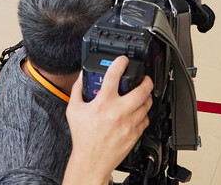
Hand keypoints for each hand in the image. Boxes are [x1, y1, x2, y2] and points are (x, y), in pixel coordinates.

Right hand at [64, 57, 152, 183]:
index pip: (114, 75)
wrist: (91, 161)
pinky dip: (143, 113)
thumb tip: (82, 76)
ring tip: (142, 94)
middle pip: (142, 90)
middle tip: (144, 78)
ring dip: (146, 96)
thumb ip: (77, 89)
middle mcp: (118, 112)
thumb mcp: (73, 110)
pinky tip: (137, 111)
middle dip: (146, 80)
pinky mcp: (135, 134)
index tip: (122, 60)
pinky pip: (146, 119)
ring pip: (147, 104)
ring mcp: (129, 123)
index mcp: (103, 104)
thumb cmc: (83, 138)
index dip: (120, 63)